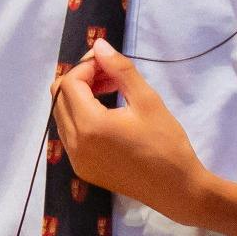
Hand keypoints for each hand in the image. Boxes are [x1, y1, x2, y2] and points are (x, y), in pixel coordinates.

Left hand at [49, 45, 204, 219]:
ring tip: (110, 91)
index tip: (109, 64)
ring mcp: (76, 160)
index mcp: (89, 126)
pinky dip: (80, 117)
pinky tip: (106, 114)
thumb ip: (120, 70)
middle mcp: (75, 144)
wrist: (177, 190)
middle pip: (60, 97)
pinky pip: (69, 134)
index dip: (86, 66)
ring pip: (61, 115)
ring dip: (79, 97)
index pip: (70, 83)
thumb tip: (99, 45)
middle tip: (109, 75)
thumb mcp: (147, 101)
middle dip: (80, 79)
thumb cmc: (167, 144)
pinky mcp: (82, 169)